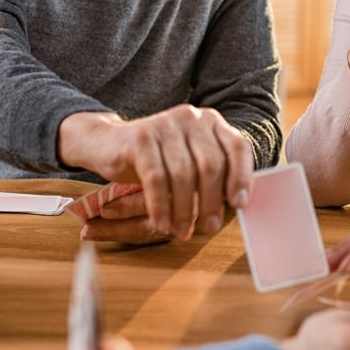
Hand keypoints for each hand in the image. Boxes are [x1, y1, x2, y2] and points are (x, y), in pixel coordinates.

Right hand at [58, 105, 253, 241]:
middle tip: (209, 228)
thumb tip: (237, 205)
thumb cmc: (157, 159)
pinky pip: (156, 178)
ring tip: (182, 231)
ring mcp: (165, 124)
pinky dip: (161, 206)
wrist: (107, 143)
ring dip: (184, 209)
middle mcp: (191, 118)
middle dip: (211, 202)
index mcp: (211, 121)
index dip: (242, 176)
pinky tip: (162, 223)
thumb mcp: (189, 162)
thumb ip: (213, 175)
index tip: (240, 204)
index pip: (237, 147)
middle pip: (210, 164)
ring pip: (183, 174)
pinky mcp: (140, 138)